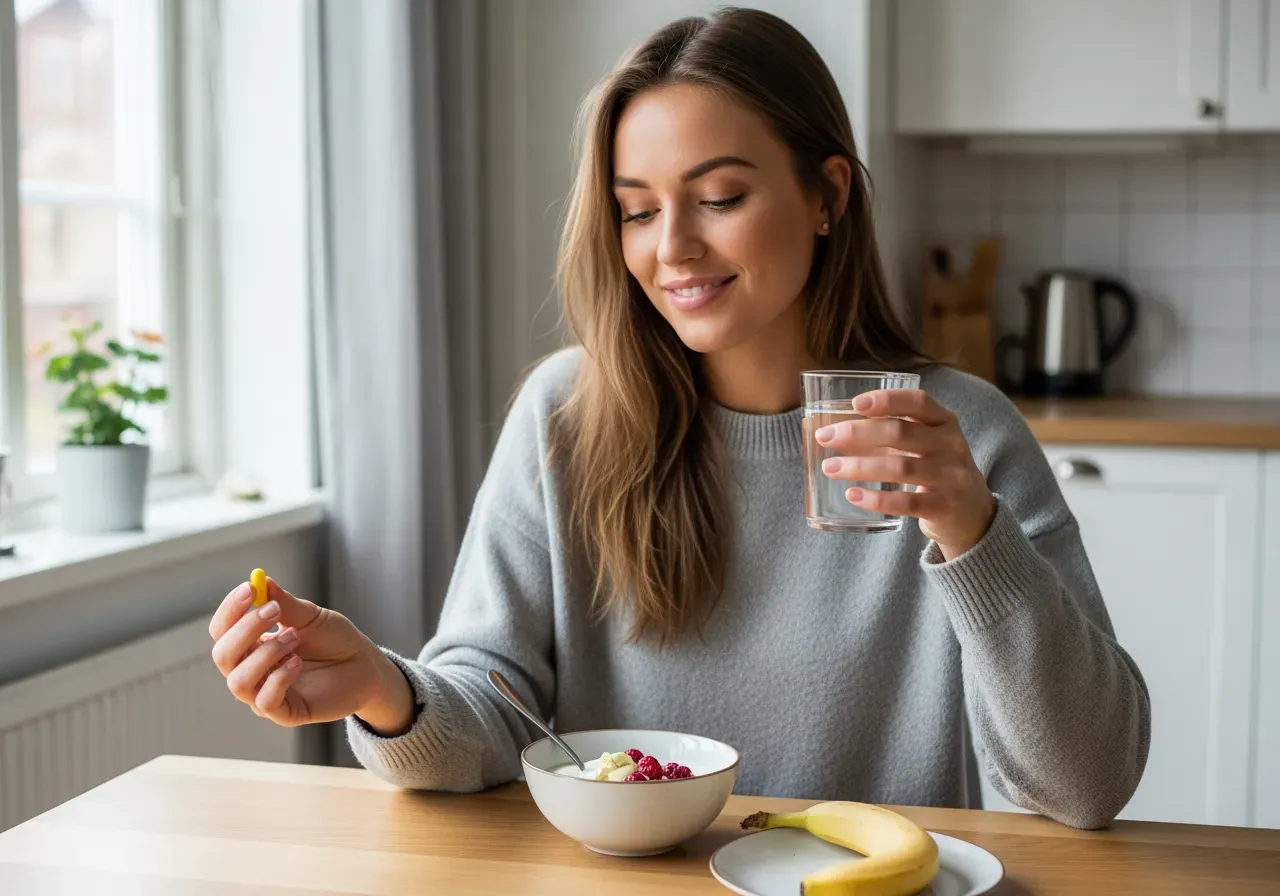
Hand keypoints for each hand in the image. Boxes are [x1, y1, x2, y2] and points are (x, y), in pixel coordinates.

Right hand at [208, 578, 415, 734]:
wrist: (365, 665)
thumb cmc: (334, 640)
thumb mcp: (311, 617)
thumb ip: (286, 604)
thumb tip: (261, 581)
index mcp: (252, 644)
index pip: (223, 630)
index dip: (231, 610)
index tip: (249, 589)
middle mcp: (251, 670)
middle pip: (223, 655)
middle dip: (245, 629)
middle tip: (274, 611)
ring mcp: (264, 693)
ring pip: (238, 681)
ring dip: (266, 653)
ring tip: (295, 637)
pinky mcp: (283, 713)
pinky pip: (265, 701)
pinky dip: (280, 677)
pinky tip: (298, 663)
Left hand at [814, 388, 995, 559]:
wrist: (975, 513)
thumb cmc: (939, 469)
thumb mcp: (929, 443)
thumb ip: (894, 433)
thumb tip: (838, 430)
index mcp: (945, 422)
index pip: (918, 402)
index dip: (887, 400)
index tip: (855, 403)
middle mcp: (952, 445)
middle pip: (900, 433)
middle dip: (857, 433)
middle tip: (824, 437)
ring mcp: (951, 477)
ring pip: (900, 468)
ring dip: (859, 466)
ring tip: (830, 468)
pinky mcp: (944, 506)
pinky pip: (906, 502)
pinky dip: (876, 499)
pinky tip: (852, 495)